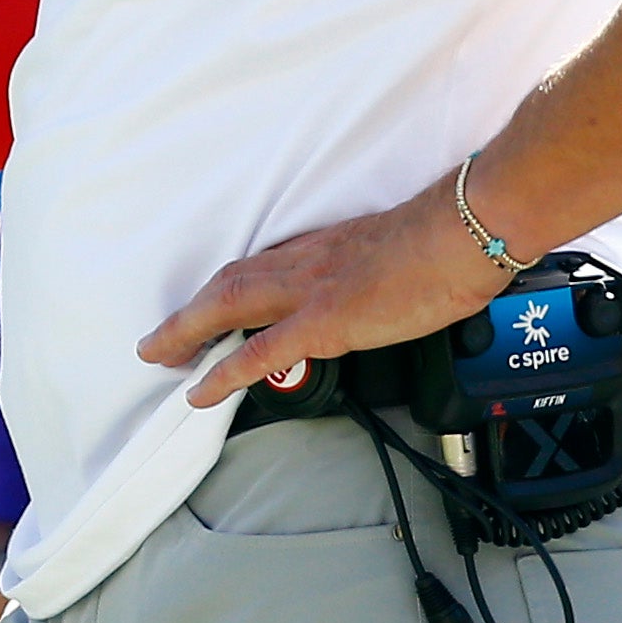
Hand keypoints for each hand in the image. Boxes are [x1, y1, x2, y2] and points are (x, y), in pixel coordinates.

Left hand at [137, 185, 500, 405]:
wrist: (464, 231)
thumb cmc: (447, 237)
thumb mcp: (396, 247)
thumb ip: (372, 267)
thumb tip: (377, 289)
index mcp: (323, 247)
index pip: (259, 267)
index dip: (225, 290)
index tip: (205, 308)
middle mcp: (305, 263)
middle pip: (228, 284)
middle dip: (188, 313)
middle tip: (157, 341)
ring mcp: (311, 291)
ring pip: (228, 307)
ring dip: (187, 333)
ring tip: (159, 357)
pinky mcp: (325, 322)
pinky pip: (261, 351)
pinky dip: (224, 371)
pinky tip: (201, 390)